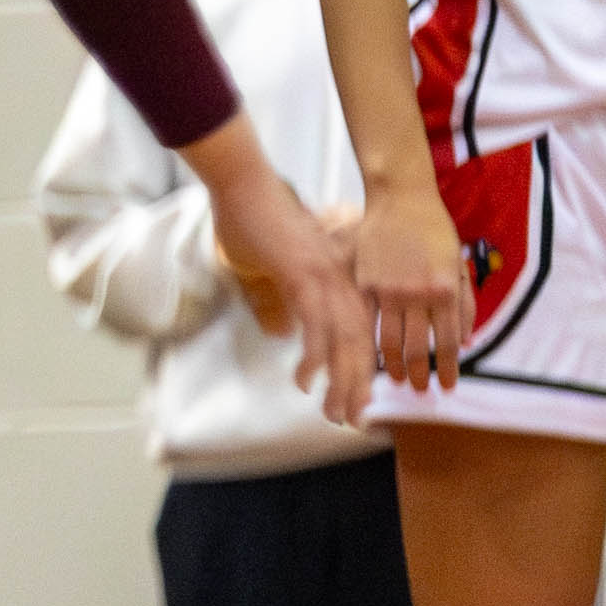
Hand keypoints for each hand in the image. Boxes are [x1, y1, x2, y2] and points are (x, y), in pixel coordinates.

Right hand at [182, 118, 377, 426]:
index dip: (363, 368)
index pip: (361, 332)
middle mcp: (341, 282)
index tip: (360, 399)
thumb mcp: (267, 267)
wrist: (243, 185)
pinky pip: (317, 326)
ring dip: (341, 382)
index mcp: (338, 279)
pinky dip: (314, 357)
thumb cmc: (250, 220)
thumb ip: (276, 299)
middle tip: (352, 420)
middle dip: (357, 386)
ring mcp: (326, 279)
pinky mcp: (305, 276)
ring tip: (334, 413)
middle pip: (361, 344)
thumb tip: (280, 332)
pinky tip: (304, 382)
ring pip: (346, 342)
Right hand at [355, 175, 472, 393]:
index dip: (448, 368)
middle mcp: (417, 295)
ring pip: (388, 340)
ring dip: (394, 365)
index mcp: (446, 291)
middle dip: (420, 374)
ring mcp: (388, 289)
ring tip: (397, 380)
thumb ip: (464, 306)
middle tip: (421, 391)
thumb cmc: (435, 230)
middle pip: (417, 348)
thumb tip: (465, 342)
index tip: (447, 386)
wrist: (401, 200)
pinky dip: (369, 339)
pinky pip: (366, 319)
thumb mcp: (459, 267)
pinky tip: (372, 353)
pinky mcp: (364, 282)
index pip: (448, 342)